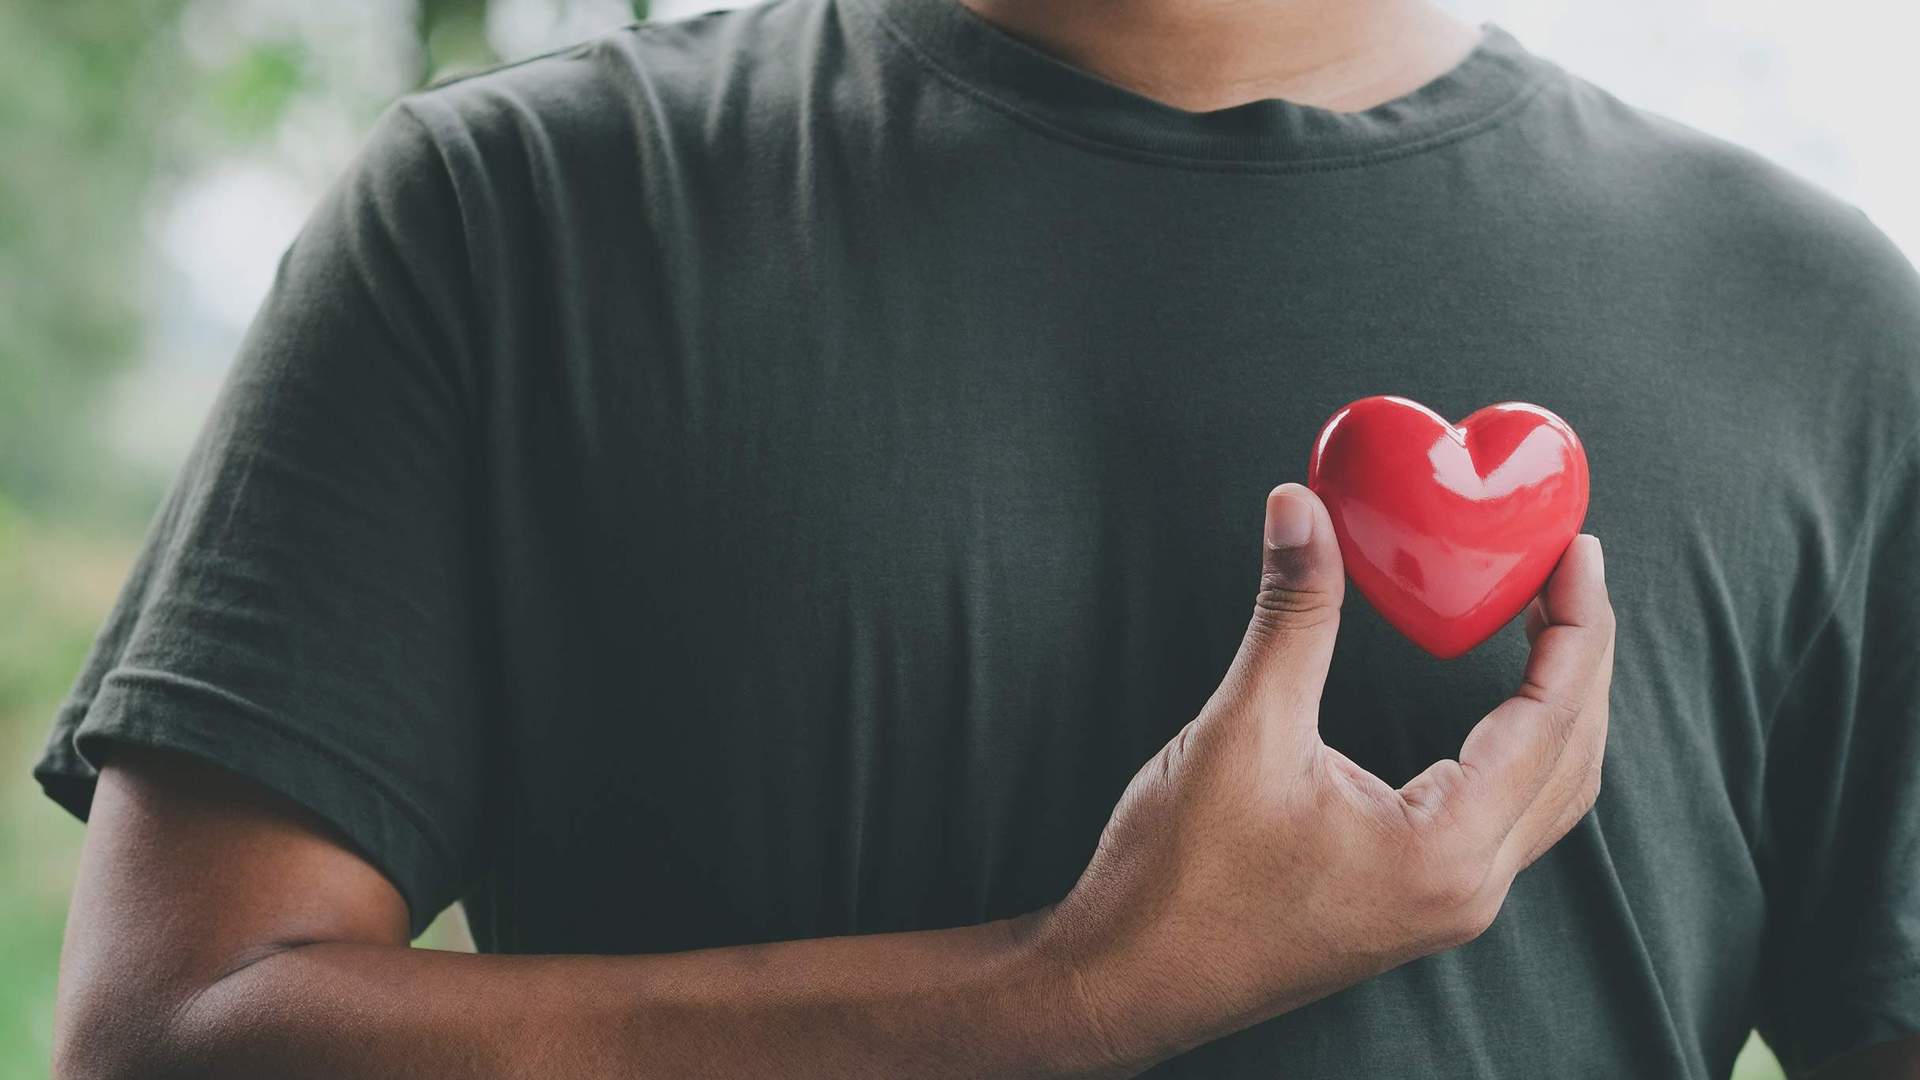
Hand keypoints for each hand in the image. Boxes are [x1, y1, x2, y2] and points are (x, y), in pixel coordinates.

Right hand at [1032, 483, 1613, 1073]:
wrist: (1126, 981)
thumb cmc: (1178, 880)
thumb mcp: (1241, 730)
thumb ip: (1291, 616)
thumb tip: (1301, 509)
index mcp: (1445, 850)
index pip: (1552, 718)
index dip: (1574, 624)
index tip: (1576, 550)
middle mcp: (1466, 888)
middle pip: (1573, 756)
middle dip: (1582, 656)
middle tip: (1569, 570)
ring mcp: (1443, 905)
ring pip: (1549, 796)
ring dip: (1561, 707)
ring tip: (1547, 624)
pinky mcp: (1413, 904)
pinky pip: (1507, 818)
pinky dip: (1522, 749)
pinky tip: (1494, 708)